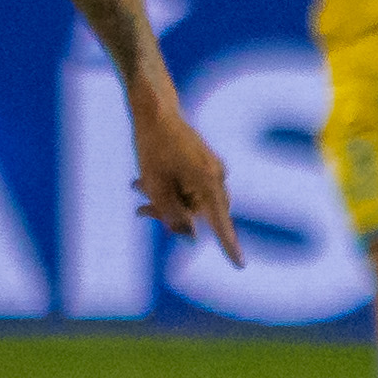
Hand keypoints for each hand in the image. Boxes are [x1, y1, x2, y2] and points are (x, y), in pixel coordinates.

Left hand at [131, 81, 241, 263]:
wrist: (156, 112)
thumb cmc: (154, 147)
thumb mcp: (155, 185)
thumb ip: (170, 214)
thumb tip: (190, 239)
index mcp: (208, 182)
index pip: (220, 222)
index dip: (228, 245)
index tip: (239, 265)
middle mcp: (217, 178)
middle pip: (197, 214)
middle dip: (169, 214)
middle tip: (140, 209)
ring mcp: (213, 172)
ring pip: (190, 202)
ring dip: (165, 201)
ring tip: (138, 184)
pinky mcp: (204, 168)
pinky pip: (189, 190)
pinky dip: (169, 190)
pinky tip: (145, 180)